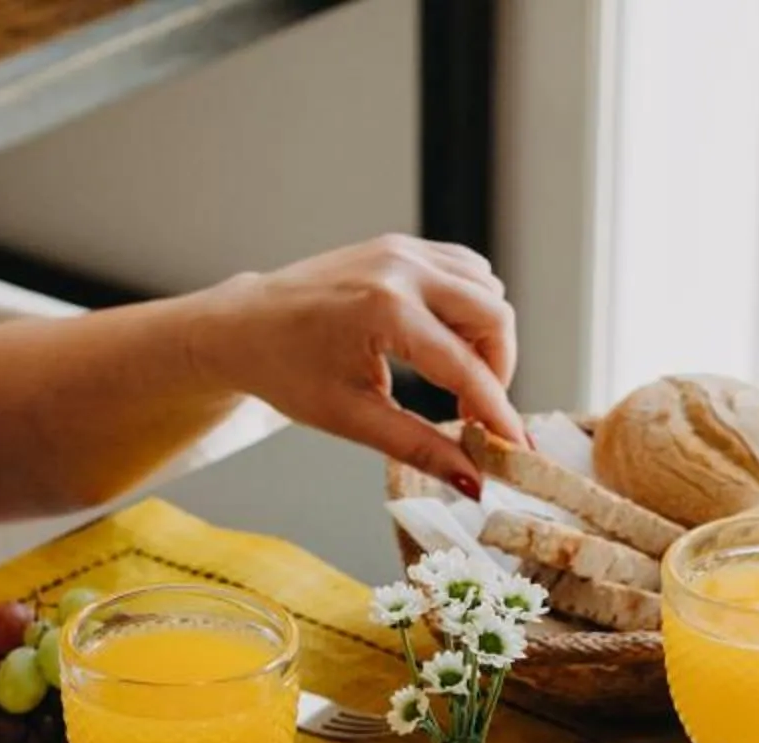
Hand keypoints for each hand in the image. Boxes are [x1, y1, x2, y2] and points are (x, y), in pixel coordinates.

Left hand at [196, 234, 523, 491]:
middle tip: (475, 411)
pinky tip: (445, 341)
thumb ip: (418, 447)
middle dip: (498, 369)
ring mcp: (402, 249)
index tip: (517, 446)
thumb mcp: (352, 418)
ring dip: (487, 335)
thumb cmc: (286, 372)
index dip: (498, 412)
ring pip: (485, 287)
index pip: (466, 367)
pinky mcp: (400, 246)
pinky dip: (469, 307)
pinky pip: (464, 270)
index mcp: (385, 311)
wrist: (241, 326)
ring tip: (456, 377)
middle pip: (494, 315)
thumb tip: (473, 479)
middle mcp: (401, 269)